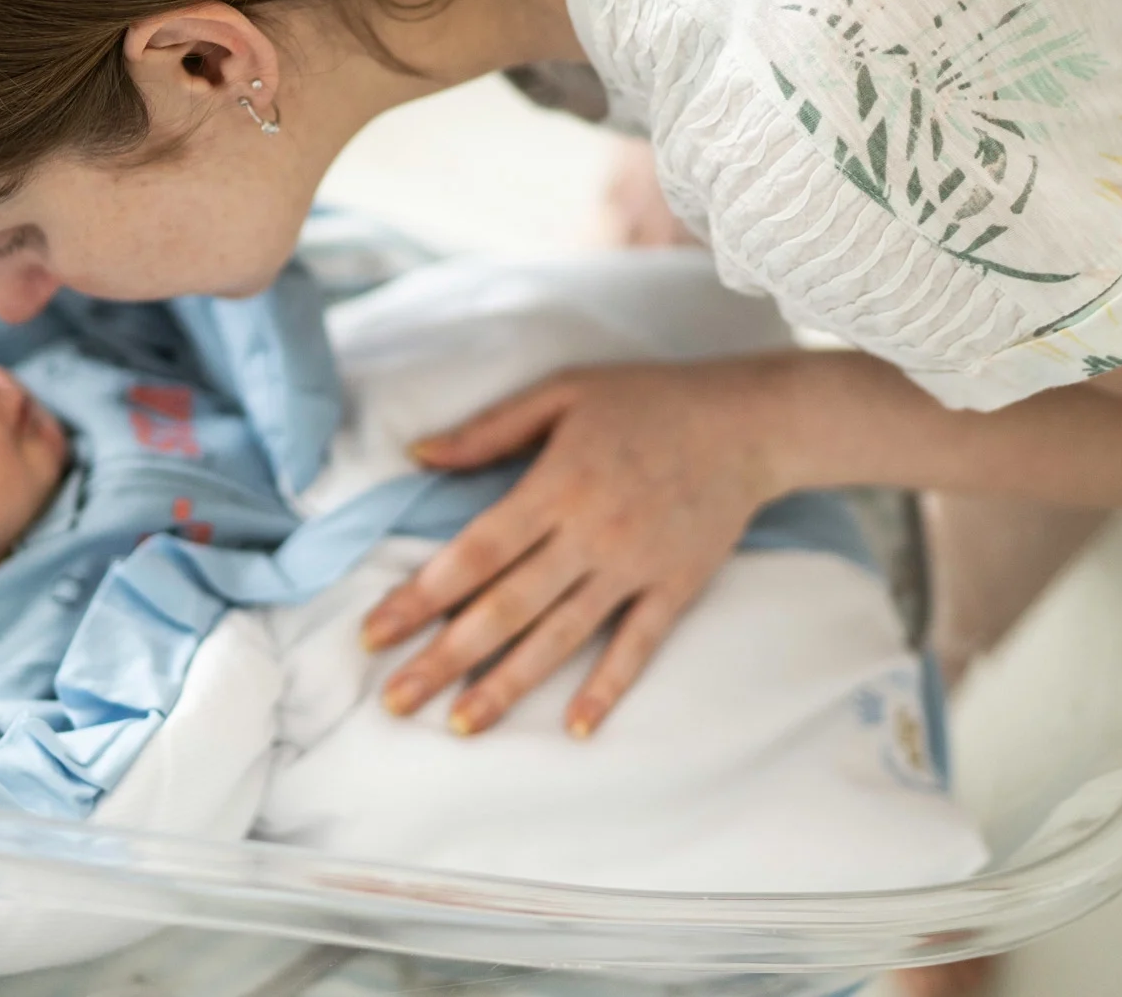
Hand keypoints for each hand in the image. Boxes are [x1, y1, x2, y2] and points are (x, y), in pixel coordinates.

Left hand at [360, 359, 791, 737]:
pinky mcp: (674, 589)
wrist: (747, 422)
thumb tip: (417, 454)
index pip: (474, 553)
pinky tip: (574, 729)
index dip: (420, 596)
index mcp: (555, 486)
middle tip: (396, 701)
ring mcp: (634, 568)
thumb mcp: (561, 393)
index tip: (373, 633)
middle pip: (506, 607)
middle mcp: (590, 535)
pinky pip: (636, 648)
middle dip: (445, 658)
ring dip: (508, 685)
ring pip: (560, 637)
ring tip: (460, 725)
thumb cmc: (645, 401)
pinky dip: (607, 688)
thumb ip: (488, 429)